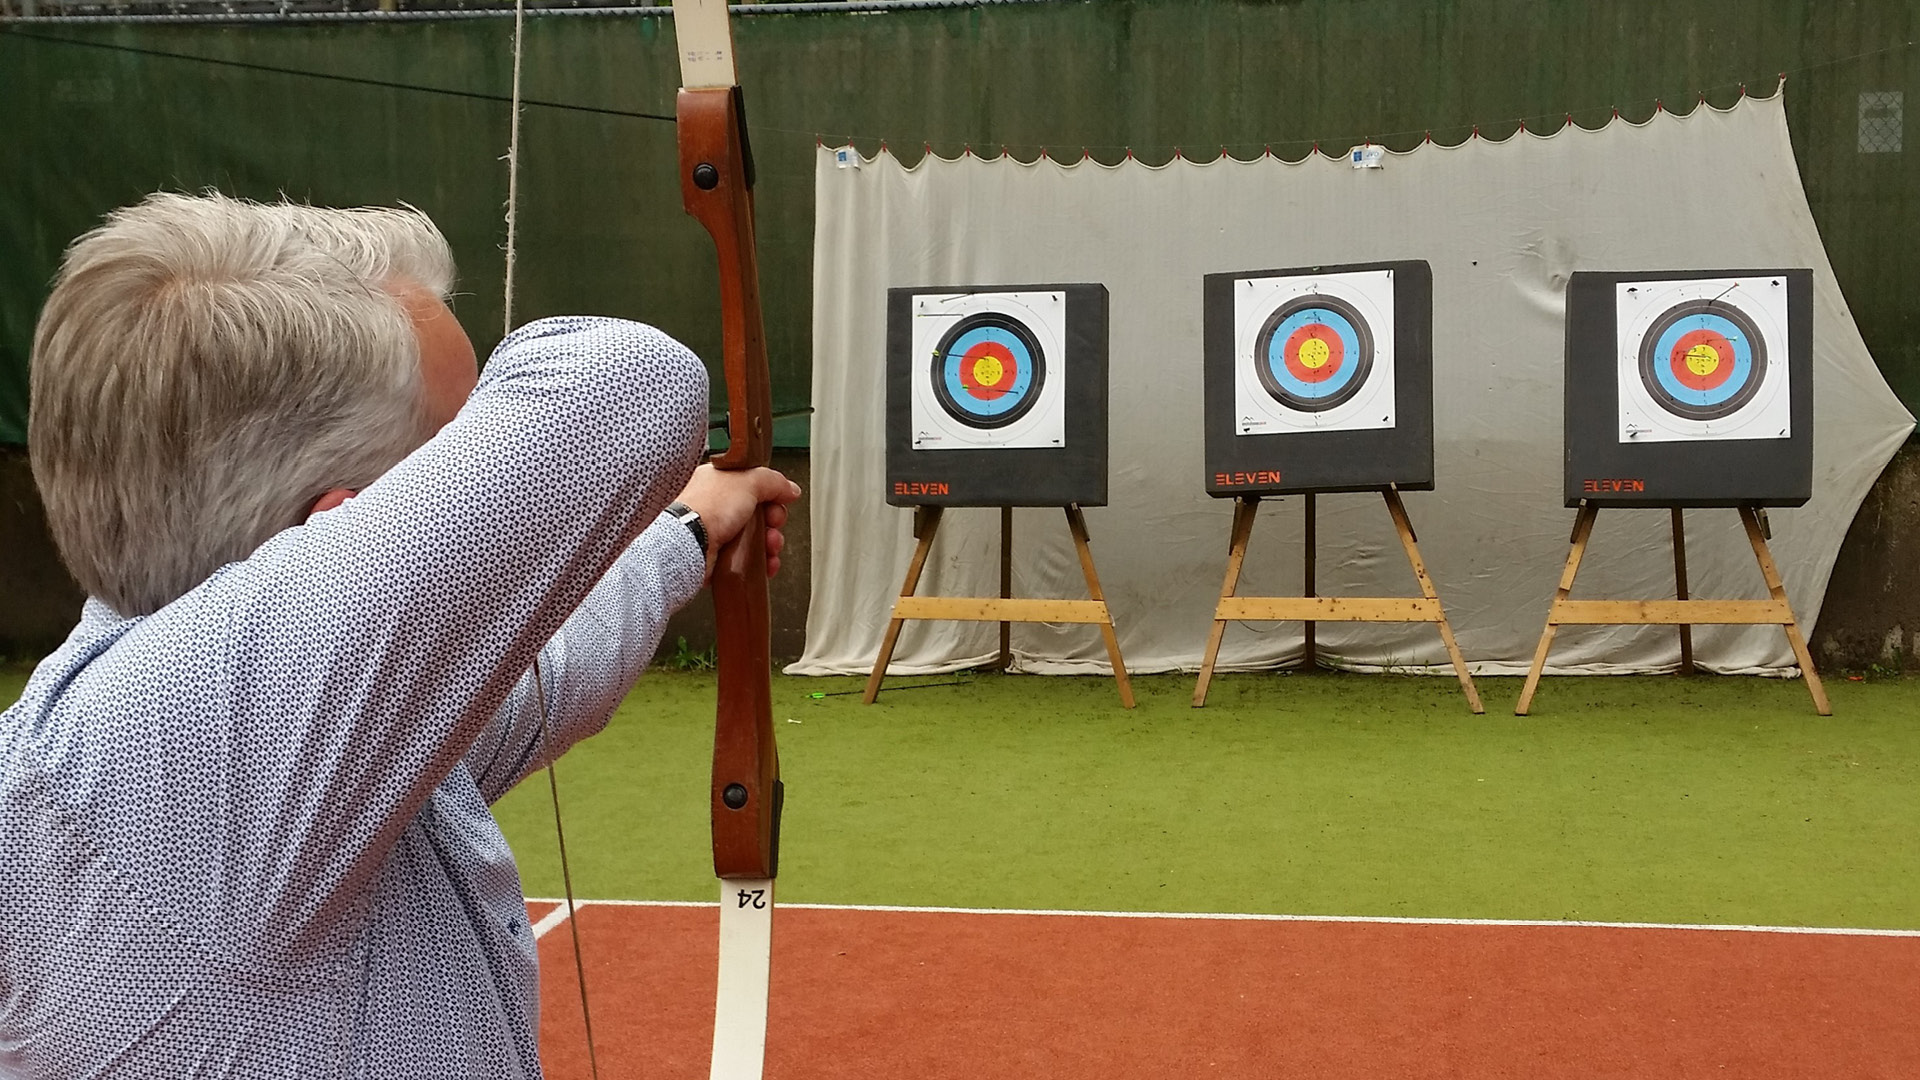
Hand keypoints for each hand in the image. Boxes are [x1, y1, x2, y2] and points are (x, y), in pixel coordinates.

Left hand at [673, 464, 801, 580]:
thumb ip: (773, 481)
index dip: (771, 494)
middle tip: (773, 523)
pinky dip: (761, 561)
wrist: (689, 543)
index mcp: (719, 481)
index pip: (754, 485)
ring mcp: (717, 531)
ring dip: (770, 543)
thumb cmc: (707, 508)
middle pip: (758, 512)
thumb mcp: (748, 481)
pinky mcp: (718, 555)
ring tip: (770, 546)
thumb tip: (789, 488)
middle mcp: (716, 505)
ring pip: (755, 537)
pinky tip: (767, 562)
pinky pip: (747, 558)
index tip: (779, 500)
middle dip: (773, 521)